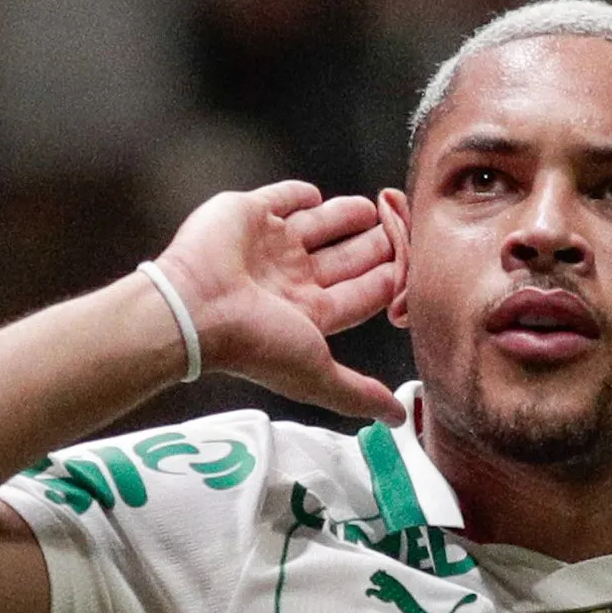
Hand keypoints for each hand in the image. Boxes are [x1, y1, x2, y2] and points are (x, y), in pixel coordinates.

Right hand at [151, 180, 402, 421]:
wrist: (195, 308)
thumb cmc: (253, 343)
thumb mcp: (317, 373)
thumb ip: (358, 394)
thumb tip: (398, 419)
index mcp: (308, 313)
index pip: (360, 295)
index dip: (387, 282)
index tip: (416, 266)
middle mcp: (290, 279)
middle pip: (345, 259)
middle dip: (375, 247)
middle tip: (404, 229)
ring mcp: (269, 247)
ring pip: (318, 227)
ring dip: (346, 217)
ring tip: (374, 208)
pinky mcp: (247, 215)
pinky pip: (279, 198)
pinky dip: (299, 194)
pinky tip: (317, 193)